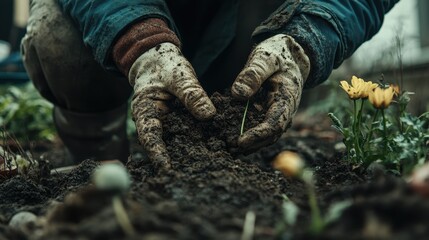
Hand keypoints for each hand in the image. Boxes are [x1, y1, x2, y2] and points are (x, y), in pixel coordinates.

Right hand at [129, 43, 215, 169]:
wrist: (158, 60)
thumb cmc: (164, 65)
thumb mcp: (179, 75)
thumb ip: (192, 94)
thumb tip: (209, 114)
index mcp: (145, 111)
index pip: (149, 136)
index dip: (157, 153)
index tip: (167, 168)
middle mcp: (153, 122)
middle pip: (163, 146)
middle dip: (175, 161)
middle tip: (192, 177)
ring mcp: (166, 124)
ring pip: (176, 143)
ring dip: (188, 154)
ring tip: (206, 170)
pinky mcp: (178, 123)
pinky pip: (187, 135)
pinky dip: (198, 142)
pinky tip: (214, 151)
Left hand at [231, 34, 309, 151]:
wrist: (288, 56)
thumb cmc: (276, 54)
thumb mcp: (265, 57)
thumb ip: (253, 73)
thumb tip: (238, 94)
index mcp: (287, 98)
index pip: (275, 124)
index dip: (258, 135)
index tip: (240, 141)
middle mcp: (286, 111)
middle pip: (271, 135)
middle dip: (251, 144)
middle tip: (229, 148)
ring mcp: (279, 114)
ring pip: (266, 136)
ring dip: (250, 145)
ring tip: (228, 148)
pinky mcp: (270, 114)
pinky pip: (261, 129)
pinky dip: (249, 136)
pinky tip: (232, 139)